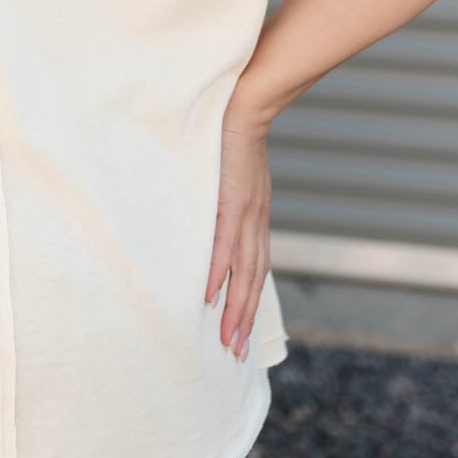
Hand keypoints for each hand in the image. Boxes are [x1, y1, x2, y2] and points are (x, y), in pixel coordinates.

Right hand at [204, 96, 274, 361]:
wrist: (245, 103)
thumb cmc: (230, 135)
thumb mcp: (229, 175)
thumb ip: (221, 199)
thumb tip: (202, 219)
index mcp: (254, 217)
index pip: (254, 269)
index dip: (248, 303)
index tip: (239, 333)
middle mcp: (255, 221)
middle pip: (253, 281)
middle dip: (244, 320)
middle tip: (233, 354)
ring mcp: (246, 212)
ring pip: (244, 271)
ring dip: (235, 308)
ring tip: (226, 339)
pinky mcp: (232, 200)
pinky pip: (225, 243)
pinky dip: (219, 272)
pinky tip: (211, 296)